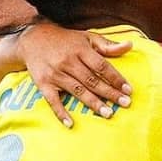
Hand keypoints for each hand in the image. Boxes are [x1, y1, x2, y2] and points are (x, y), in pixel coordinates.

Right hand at [18, 23, 132, 127]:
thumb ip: (107, 45)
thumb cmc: (65, 40)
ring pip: (77, 91)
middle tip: (125, 104)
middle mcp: (68, 62)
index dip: (116, 78)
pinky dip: (61, 112)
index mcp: (80, 49)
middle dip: (109, 93)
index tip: (128, 90)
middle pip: (92, 80)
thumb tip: (129, 45)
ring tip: (108, 113)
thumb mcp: (86, 37)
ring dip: (93, 103)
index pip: (102, 66)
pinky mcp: (43, 84)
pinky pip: (53, 100)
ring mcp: (55, 74)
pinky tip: (70, 123)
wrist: (32, 39)